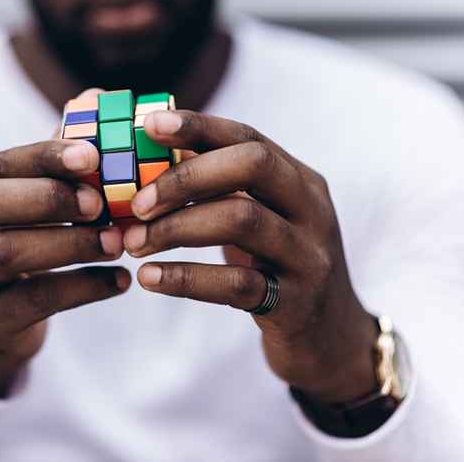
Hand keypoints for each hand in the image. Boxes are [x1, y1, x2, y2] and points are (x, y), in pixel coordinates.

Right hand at [0, 114, 129, 396]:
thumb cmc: (22, 245)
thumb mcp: (28, 206)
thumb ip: (57, 160)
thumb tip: (96, 97)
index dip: (44, 157)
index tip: (92, 156)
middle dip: (46, 197)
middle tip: (101, 203)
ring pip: (9, 253)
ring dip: (71, 243)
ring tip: (119, 242)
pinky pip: (36, 300)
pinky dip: (84, 288)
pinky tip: (121, 280)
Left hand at [123, 110, 377, 402]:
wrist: (330, 338)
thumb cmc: (278, 269)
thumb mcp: (262, 222)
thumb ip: (223, 190)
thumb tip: (154, 156)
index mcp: (300, 181)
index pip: (249, 137)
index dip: (198, 126)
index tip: (148, 125)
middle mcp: (312, 210)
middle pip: (252, 165)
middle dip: (185, 177)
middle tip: (137, 202)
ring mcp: (308, 255)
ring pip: (241, 219)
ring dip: (176, 227)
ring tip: (132, 243)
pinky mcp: (296, 303)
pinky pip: (236, 284)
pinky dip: (185, 278)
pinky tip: (148, 278)